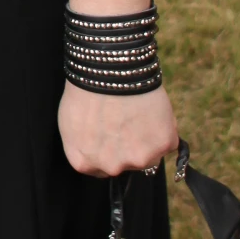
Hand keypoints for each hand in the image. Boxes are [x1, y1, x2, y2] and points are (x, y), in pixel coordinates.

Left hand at [58, 83, 178, 176]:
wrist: (109, 70)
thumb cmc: (85, 90)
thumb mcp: (71, 124)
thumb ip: (84, 146)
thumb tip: (96, 150)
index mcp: (84, 163)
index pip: (101, 168)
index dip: (109, 151)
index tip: (112, 136)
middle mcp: (112, 167)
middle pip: (127, 164)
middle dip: (129, 147)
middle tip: (126, 120)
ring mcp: (139, 158)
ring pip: (150, 155)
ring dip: (148, 140)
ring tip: (138, 113)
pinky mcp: (163, 145)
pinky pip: (168, 142)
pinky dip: (164, 129)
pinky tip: (151, 111)